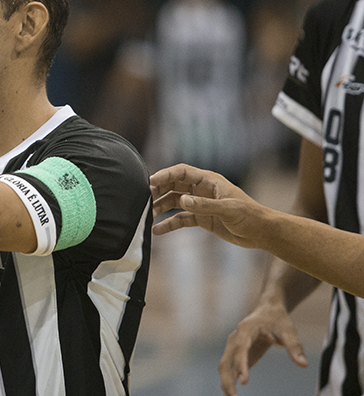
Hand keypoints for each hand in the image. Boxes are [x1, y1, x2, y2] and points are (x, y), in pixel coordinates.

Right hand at [149, 164, 263, 249]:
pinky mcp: (201, 218)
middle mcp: (201, 190)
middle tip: (144, 198)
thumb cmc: (250, 216)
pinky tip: (157, 231)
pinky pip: (180, 219)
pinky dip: (169, 224)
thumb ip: (204, 205)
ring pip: (174, 202)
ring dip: (161, 207)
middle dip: (159, 191)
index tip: (150, 182)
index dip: (166, 175)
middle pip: (174, 185)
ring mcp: (200, 204)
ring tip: (147, 215)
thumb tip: (182, 200)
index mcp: (209, 181)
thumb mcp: (228, 209)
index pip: (182, 172)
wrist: (262, 233)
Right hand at [218, 299, 307, 395]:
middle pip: (226, 360)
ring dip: (226, 382)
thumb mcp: (289, 330)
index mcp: (246, 330)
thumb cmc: (278, 319)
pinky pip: (229, 368)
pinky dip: (229, 380)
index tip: (244, 381)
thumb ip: (295, 347)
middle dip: (228, 379)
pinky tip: (232, 393)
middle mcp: (235, 338)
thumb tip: (303, 365)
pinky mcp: (237, 353)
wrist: (268, 309)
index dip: (241, 365)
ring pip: (224, 366)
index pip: (241, 349)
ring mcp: (234, 346)